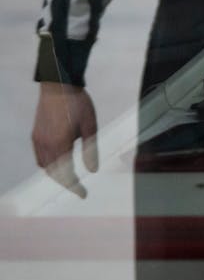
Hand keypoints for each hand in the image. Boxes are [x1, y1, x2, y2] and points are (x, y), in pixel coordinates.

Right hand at [32, 82, 98, 198]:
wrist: (58, 84)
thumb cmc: (77, 103)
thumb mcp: (90, 126)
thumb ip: (90, 150)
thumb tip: (92, 170)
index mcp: (60, 144)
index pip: (66, 173)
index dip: (74, 187)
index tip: (83, 195)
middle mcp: (46, 145)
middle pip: (53, 173)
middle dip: (65, 183)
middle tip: (78, 188)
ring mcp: (38, 140)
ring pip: (44, 166)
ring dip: (56, 174)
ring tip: (69, 177)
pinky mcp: (35, 134)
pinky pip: (40, 157)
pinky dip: (47, 165)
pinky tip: (57, 162)